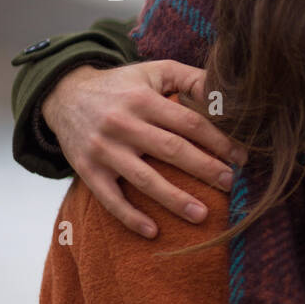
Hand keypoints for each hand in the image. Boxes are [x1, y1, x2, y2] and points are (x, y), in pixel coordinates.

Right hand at [42, 61, 246, 238]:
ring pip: (144, 179)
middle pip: (171, 150)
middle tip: (230, 183)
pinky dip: (130, 217)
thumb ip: (190, 78)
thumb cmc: (121, 85)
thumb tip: (227, 93)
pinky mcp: (87, 170)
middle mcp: (122, 124)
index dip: (218, 140)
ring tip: (202, 215)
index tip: (240, 157)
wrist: (64, 94)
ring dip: (174, 199)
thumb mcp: (154, 72)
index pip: (188, 123)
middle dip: (204, 169)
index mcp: (143, 100)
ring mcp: (103, 149)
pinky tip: (153, 231)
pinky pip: (110, 198)